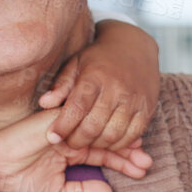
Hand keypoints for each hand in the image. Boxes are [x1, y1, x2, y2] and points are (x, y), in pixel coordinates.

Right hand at [0, 109, 152, 191]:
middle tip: (148, 162)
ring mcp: (67, 127)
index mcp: (71, 153)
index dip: (123, 162)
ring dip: (122, 140)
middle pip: (108, 141)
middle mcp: (72, 138)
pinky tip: (121, 132)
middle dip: (129, 152)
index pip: (103, 155)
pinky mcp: (58, 118)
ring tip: (141, 152)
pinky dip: (103, 123)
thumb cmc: (18, 181)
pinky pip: (84, 117)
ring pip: (101, 129)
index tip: (142, 171)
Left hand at [38, 19, 158, 149]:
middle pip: (93, 126)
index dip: (63, 126)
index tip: (53, 137)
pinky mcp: (147, 108)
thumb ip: (60, 85)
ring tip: (87, 142)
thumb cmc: (98, 59)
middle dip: (77, 140)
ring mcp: (134, 100)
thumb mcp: (75, 64)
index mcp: (94, 76)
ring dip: (97, 145)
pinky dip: (118, 144)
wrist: (134, 46)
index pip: (77, 108)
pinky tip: (107, 141)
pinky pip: (133, 135)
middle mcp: (116, 89)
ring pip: (113, 135)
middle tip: (69, 142)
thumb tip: (44, 103)